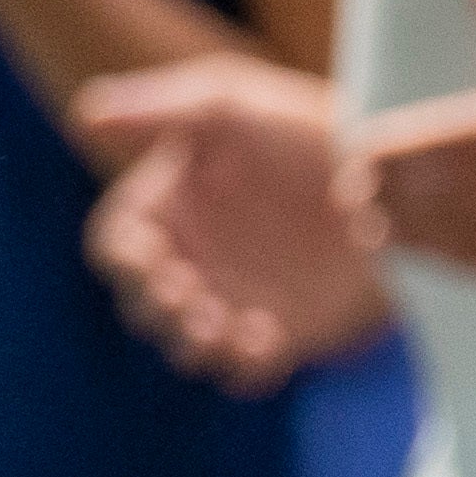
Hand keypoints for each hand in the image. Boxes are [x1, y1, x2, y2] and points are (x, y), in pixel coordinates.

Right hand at [70, 50, 392, 387]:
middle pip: (142, 308)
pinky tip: (268, 337)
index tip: (153, 260)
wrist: (389, 178)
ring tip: (220, 325)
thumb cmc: (303, 129)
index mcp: (164, 210)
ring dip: (192, 345)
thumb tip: (86, 117)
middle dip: (155, 310)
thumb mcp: (229, 106)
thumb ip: (158, 110)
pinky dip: (245, 364)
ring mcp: (234, 303)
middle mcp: (191, 262)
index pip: (116, 249)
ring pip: (187, 348)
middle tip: (188, 299)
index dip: (125, 262)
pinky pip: (245, 371)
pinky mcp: (282, 336)